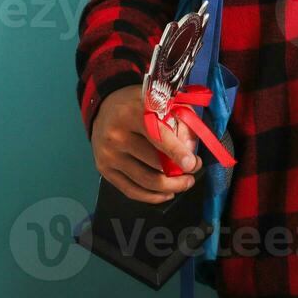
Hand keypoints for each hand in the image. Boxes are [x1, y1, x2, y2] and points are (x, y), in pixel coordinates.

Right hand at [90, 84, 203, 203]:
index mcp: (132, 113)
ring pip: (145, 181)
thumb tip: (190, 149)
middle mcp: (117, 135)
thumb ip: (180, 121)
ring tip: (184, 183)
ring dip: (170, 187)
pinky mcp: (104, 170)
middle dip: (179, 173)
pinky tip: (167, 193)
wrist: (105, 108)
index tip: (192, 164)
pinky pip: (131, 190)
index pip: (157, 136)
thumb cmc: (138, 105)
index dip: (176, 152)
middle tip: (194, 171)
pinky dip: (152, 196)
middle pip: (153, 164)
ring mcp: (108, 155)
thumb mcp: (161, 101)